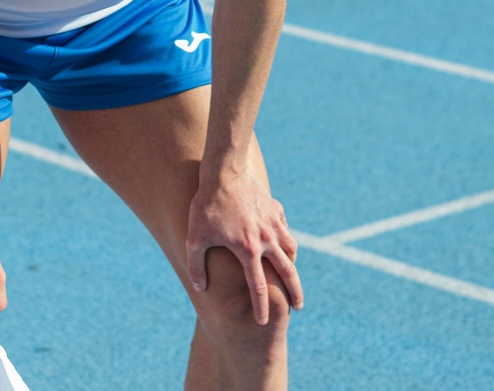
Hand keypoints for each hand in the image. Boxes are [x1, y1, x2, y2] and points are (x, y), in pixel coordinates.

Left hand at [185, 166, 301, 322]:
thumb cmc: (207, 205)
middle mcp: (266, 239)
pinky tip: (280, 238)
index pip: (258, 287)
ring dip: (292, 263)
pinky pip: (285, 226)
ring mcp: (273, 222)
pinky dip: (285, 237)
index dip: (261, 307)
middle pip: (288, 272)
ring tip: (290, 272)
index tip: (264, 322)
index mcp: (248, 251)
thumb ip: (196, 265)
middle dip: (295, 292)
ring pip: (291, 248)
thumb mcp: (195, 237)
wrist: (224, 171)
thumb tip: (200, 287)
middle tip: (298, 306)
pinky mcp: (275, 208)